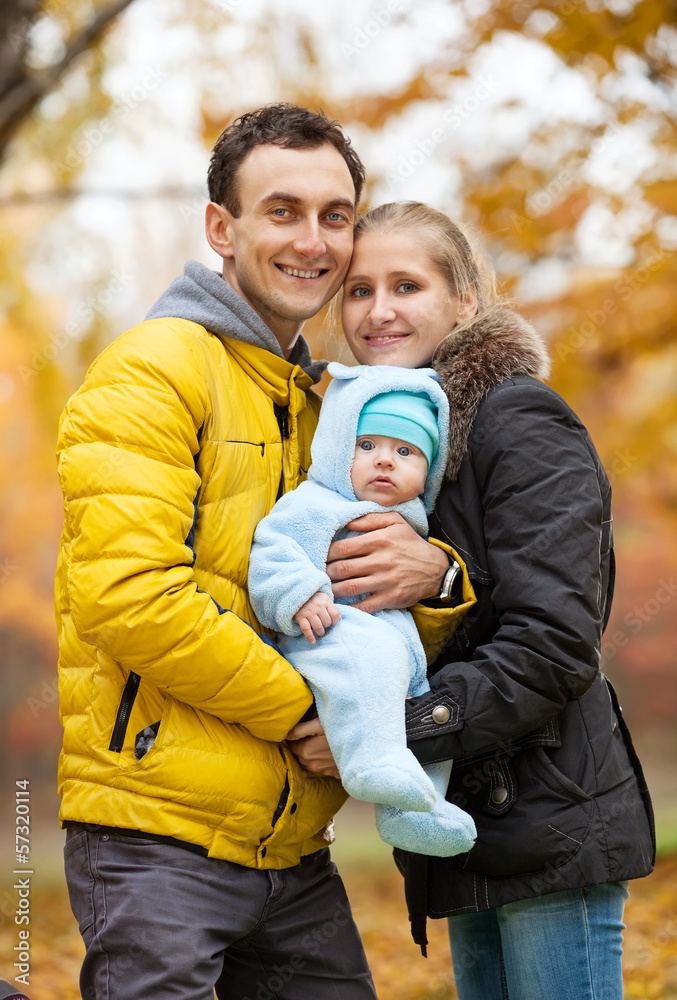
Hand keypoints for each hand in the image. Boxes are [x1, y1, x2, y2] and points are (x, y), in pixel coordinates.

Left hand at [286, 718, 339, 778]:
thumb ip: (300, 729)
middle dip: (301, 746)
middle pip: (299, 755)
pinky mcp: (334, 774)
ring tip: (319, 743)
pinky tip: (329, 751)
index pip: (291, 745)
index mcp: (306, 751)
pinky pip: (322, 767)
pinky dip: (322, 760)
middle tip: (309, 735)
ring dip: (311, 754)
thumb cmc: (340, 730)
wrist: (363, 745)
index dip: (293, 738)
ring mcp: (324, 770)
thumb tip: (286, 734)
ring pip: (310, 762)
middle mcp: (312, 764)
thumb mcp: (319, 724)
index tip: (299, 731)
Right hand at [294, 591, 341, 642]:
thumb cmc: (315, 599)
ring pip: (318, 627)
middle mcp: (317, 606)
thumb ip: (332, 609)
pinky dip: (309, 636)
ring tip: (320, 632)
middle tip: (324, 625)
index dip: (335, 621)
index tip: (332, 622)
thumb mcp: (325, 600)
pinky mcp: (300, 617)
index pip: (335, 614)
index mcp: (325, 600)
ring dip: (320, 632)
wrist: (298, 594)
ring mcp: (308, 611)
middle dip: (327, 626)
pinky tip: (313, 641)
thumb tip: (339, 619)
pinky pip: (306, 629)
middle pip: (327, 622)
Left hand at [326, 512, 448, 612]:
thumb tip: (347, 522)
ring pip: (349, 588)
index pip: (343, 547)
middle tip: (317, 574)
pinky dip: (349, 608)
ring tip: (323, 590)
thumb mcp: (395, 522)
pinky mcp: (390, 598)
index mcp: (379, 540)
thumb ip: (370, 519)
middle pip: (342, 569)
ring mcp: (385, 581)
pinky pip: (364, 606)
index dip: (327, 553)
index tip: (319, 557)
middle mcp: (381, 560)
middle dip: (325, 573)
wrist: (436, 569)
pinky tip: (340, 607)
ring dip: (332, 590)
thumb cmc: (411, 544)